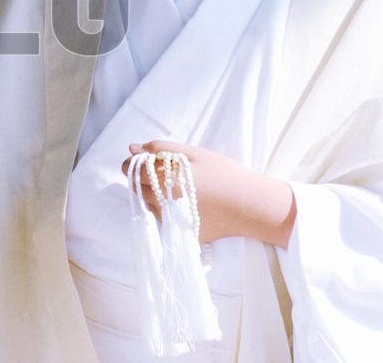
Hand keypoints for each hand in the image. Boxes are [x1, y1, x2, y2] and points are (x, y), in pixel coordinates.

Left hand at [121, 141, 296, 246]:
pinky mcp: (182, 233)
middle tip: (159, 171)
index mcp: (164, 180)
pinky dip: (167, 209)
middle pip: (136, 189)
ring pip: (149, 204)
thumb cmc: (223, 174)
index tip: (139, 160)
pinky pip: (164, 219)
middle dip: (140, 178)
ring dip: (153, 194)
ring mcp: (172, 221)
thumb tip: (131, 148)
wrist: (250, 205)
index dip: (132, 163)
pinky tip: (185, 201)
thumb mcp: (193, 153)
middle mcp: (163, 203)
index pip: (132, 171)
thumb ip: (159, 148)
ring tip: (175, 186)